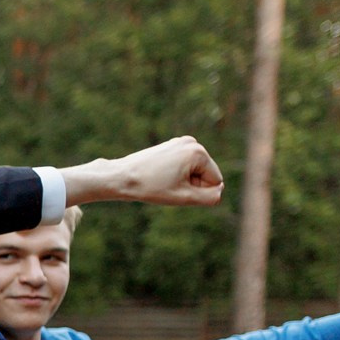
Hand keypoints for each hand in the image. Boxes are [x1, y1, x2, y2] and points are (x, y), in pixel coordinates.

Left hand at [63, 137, 222, 207]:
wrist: (119, 177)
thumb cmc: (150, 188)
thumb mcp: (183, 198)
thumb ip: (208, 197)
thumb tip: (220, 191)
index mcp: (198, 152)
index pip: (215, 181)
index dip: (198, 192)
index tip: (175, 190)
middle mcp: (192, 142)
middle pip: (205, 174)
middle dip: (191, 185)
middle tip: (167, 186)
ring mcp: (180, 142)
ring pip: (194, 171)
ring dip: (182, 181)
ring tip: (162, 181)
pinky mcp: (170, 146)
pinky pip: (183, 167)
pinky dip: (174, 175)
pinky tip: (158, 175)